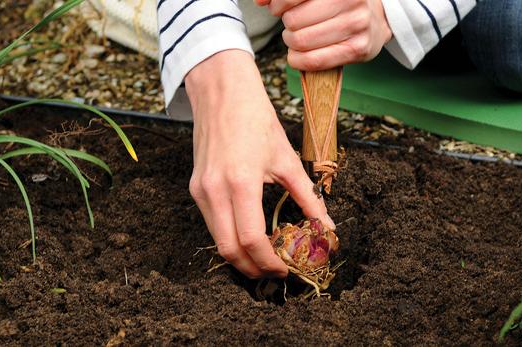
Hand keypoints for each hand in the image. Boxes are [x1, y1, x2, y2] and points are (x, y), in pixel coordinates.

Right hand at [185, 50, 334, 278]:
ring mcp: (201, 190)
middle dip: (252, 269)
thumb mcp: (287, 159)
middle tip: (275, 272)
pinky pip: (211, 223)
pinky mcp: (195, 187)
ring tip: (266, 256)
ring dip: (241, 256)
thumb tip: (327, 227)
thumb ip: (308, 198)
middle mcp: (214, 191)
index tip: (286, 269)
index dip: (269, 262)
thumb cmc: (257, 120)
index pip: (251, 241)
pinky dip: (230, 237)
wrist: (223, 92)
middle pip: (229, 250)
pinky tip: (249, 235)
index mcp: (240, 183)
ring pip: (217, 240)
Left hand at [255, 0, 391, 69]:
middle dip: (286, 25)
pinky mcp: (358, 49)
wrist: (378, 18)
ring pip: (302, 41)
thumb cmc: (339, 2)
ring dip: (291, 42)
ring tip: (297, 38)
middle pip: (293, 20)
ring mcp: (357, 24)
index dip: (277, 4)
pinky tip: (298, 55)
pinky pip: (315, 61)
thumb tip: (260, 1)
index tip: (277, 8)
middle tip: (293, 24)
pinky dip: (298, 60)